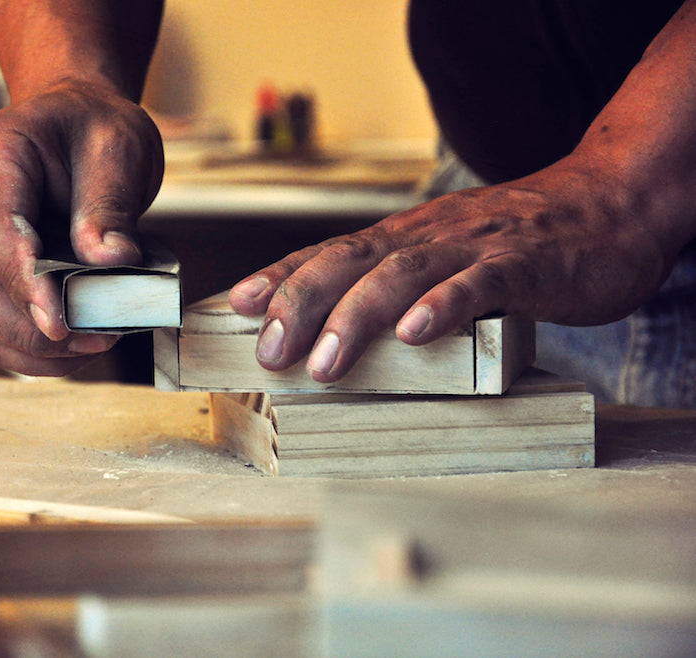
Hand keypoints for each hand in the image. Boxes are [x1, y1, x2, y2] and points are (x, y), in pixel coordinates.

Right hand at [0, 79, 163, 374]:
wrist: (75, 122)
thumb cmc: (93, 129)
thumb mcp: (118, 147)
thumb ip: (110, 203)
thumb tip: (111, 260)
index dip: (25, 285)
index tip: (60, 324)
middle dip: (34, 328)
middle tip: (99, 339)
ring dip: (32, 346)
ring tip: (94, 345)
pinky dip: (26, 350)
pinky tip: (72, 351)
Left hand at [227, 163, 673, 382]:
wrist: (608, 205)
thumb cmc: (519, 245)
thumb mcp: (448, 258)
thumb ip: (404, 288)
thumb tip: (350, 335)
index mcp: (406, 238)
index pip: (331, 252)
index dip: (283, 275)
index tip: (238, 302)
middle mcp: (428, 236)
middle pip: (351, 261)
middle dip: (301, 303)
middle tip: (267, 350)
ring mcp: (474, 247)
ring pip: (402, 274)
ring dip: (356, 316)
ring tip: (322, 361)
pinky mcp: (523, 264)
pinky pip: (478, 284)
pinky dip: (442, 306)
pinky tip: (415, 333)